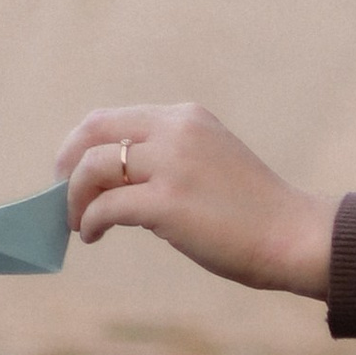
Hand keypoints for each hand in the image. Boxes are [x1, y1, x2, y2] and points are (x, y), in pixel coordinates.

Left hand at [55, 106, 334, 298]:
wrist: (294, 236)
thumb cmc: (253, 212)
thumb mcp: (209, 163)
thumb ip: (167, 160)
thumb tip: (112, 183)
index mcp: (185, 118)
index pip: (110, 119)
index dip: (79, 146)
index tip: (71, 174)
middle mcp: (176, 131)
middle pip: (91, 134)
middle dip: (66, 166)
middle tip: (61, 198)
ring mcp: (172, 165)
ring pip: (92, 168)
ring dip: (74, 198)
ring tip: (77, 223)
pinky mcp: (168, 203)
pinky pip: (106, 207)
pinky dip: (90, 222)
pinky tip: (93, 235)